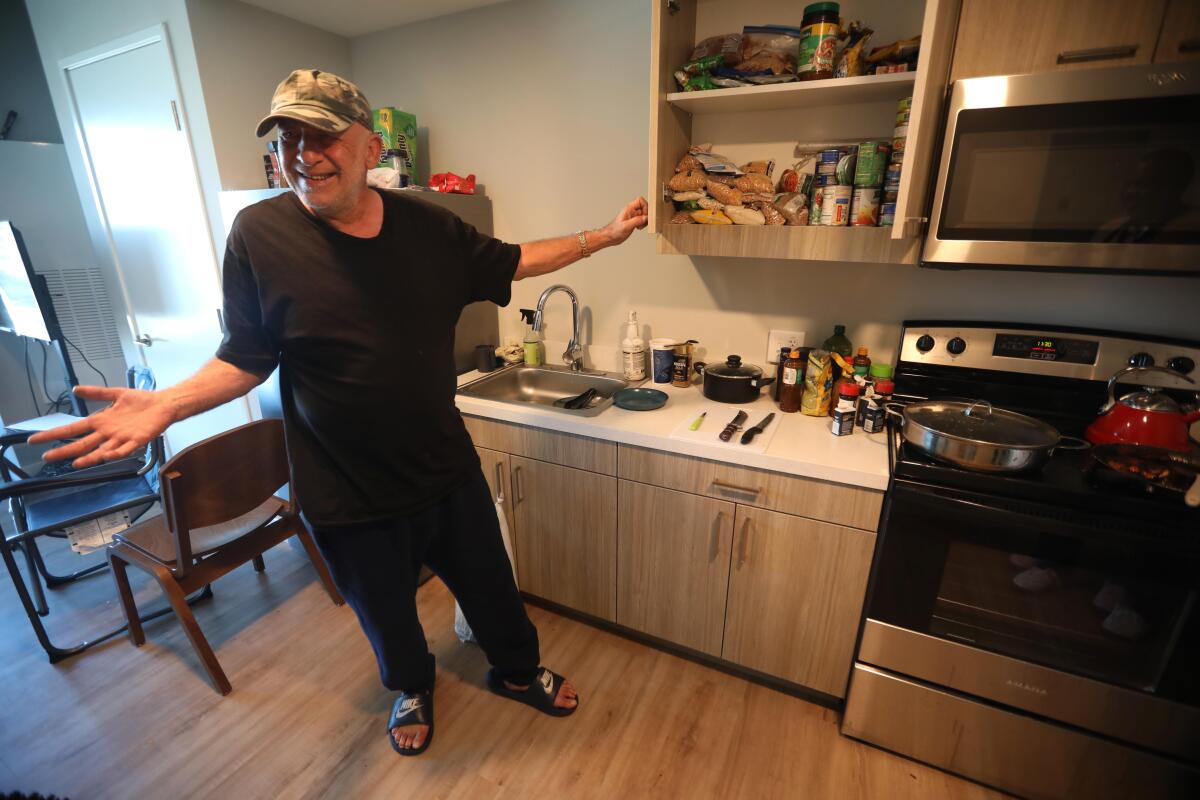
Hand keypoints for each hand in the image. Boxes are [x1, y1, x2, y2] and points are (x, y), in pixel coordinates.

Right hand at [26, 385, 174, 468]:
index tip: (36, 439)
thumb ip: (96, 393)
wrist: (163, 404)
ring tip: (75, 463)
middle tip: (47, 457)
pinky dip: (115, 453)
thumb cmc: (141, 401)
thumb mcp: (115, 394)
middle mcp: (108, 432)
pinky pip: (124, 449)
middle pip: (82, 443)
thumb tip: (76, 389)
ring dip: (89, 457)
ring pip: (101, 450)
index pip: (73, 429)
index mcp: (101, 421)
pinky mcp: (137, 440)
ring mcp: (121, 438)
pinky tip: (106, 455)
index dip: (55, 434)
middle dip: (65, 450)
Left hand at [601, 196, 648, 245]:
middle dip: (646, 215)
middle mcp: (631, 211)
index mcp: (629, 208)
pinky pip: (642, 219)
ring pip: (644, 214)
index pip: (640, 200)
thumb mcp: (626, 226)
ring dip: (645, 220)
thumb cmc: (614, 231)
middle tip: (643, 222)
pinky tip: (638, 228)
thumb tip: (646, 218)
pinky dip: (643, 224)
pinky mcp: (634, 221)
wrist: (610, 237)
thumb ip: (637, 221)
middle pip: (644, 207)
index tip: (645, 215)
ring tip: (640, 226)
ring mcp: (633, 216)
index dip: (645, 207)